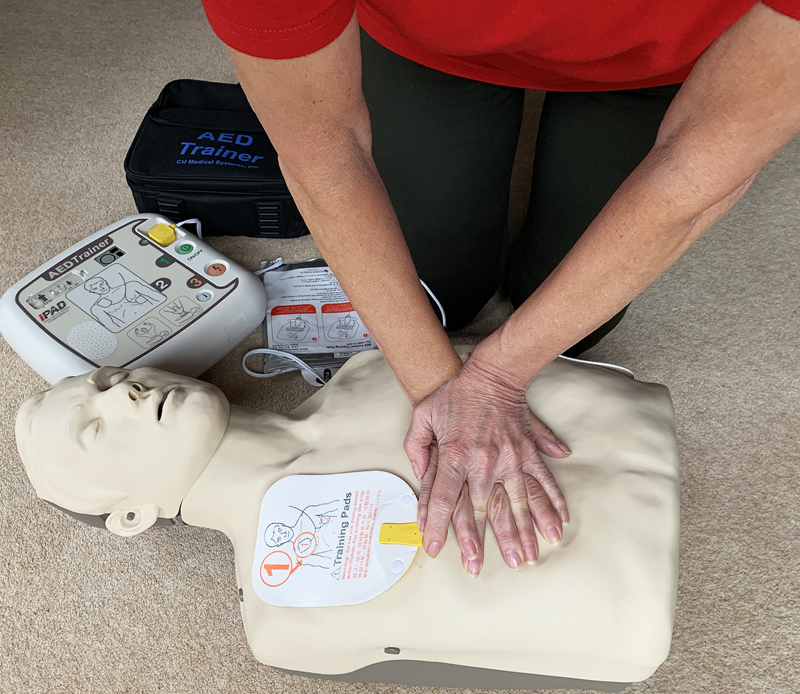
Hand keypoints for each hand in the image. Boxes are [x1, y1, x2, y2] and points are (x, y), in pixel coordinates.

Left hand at [404, 352, 570, 575]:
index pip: (443, 500)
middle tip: (478, 568)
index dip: (437, 527)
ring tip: (528, 558)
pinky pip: (543, 481)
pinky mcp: (529, 451)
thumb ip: (416, 447)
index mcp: (455, 455)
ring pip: (517, 503)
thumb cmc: (454, 394)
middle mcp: (483, 462)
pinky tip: (559, 523)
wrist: (491, 373)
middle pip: (480, 511)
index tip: (435, 549)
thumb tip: (419, 473)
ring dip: (523, 533)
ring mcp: (510, 458)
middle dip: (479, 543)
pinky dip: (552, 502)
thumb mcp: (423, 415)